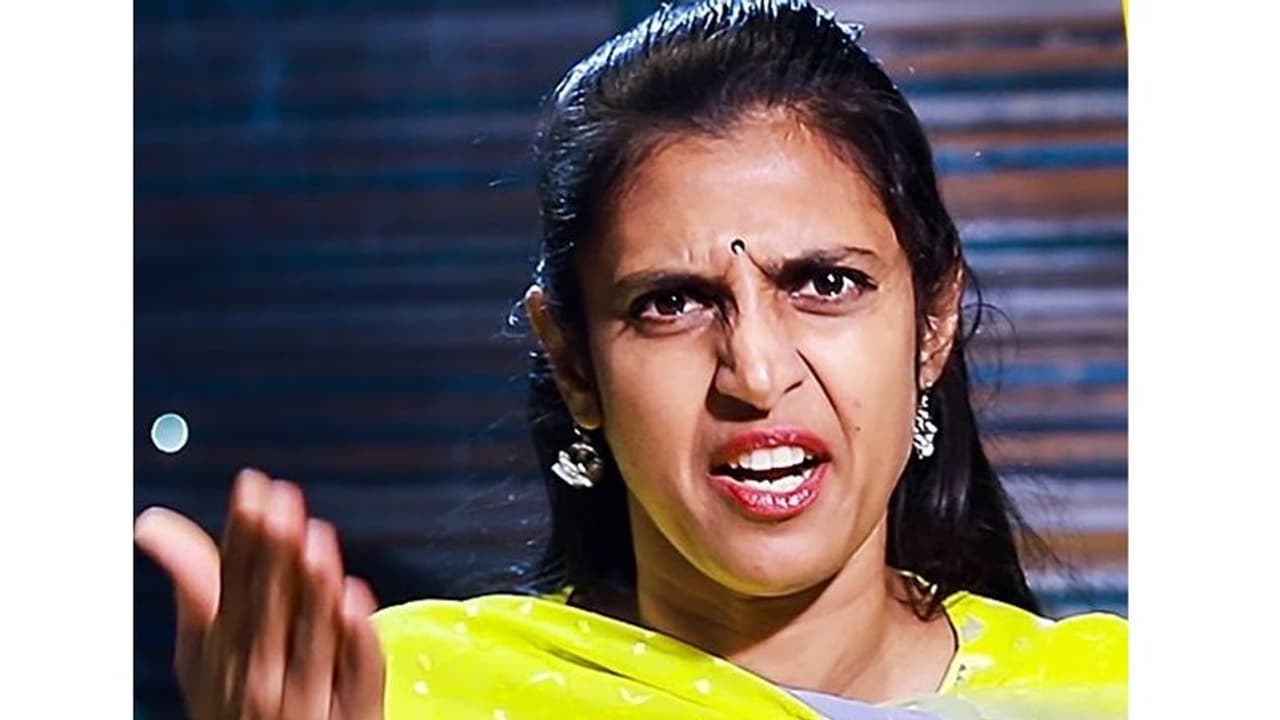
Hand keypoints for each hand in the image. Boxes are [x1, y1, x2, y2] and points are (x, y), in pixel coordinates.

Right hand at [135, 468, 383, 719]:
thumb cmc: (238, 702)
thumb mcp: (204, 651)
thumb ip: (194, 585)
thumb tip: (153, 523)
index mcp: (225, 648)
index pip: (231, 582)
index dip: (242, 532)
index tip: (251, 486)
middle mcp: (261, 671)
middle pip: (269, 604)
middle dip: (274, 549)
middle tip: (281, 500)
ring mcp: (308, 694)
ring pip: (312, 633)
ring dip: (312, 585)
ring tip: (316, 537)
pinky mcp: (353, 709)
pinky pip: (356, 672)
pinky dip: (355, 637)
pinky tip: (355, 599)